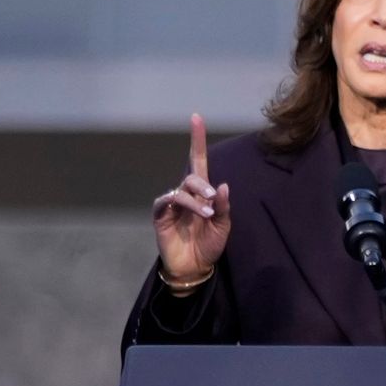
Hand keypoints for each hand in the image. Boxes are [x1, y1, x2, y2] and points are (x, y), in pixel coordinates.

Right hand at [152, 114, 231, 286]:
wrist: (195, 267)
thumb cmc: (209, 245)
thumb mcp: (223, 226)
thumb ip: (224, 206)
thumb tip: (223, 185)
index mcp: (202, 193)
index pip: (197, 161)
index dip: (197, 140)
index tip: (196, 118)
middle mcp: (186, 194)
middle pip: (192, 175)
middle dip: (203, 184)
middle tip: (213, 198)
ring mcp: (172, 204)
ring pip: (182, 189)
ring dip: (196, 199)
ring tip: (208, 214)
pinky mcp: (161, 215)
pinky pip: (168, 201)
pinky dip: (183, 203)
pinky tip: (194, 212)